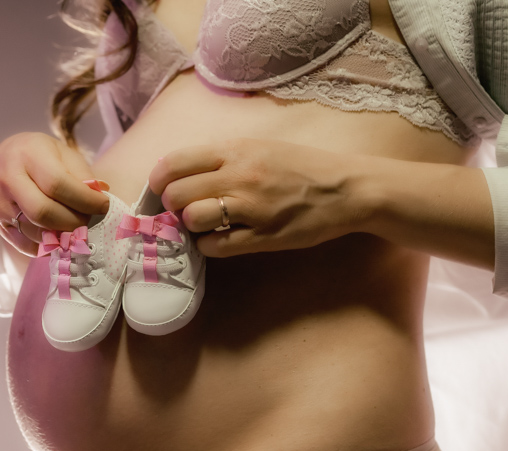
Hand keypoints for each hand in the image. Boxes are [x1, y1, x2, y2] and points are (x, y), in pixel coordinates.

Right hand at [0, 132, 109, 255]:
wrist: (3, 158)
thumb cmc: (40, 155)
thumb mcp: (63, 154)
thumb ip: (82, 175)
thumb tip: (99, 198)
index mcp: (28, 154)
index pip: (58, 185)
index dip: (85, 200)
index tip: (103, 206)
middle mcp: (8, 178)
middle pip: (44, 212)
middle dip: (73, 222)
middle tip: (88, 221)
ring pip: (34, 232)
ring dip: (62, 236)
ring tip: (76, 229)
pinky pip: (24, 244)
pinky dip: (47, 246)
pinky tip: (59, 238)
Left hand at [148, 138, 369, 257]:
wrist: (348, 188)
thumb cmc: (303, 166)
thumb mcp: (261, 146)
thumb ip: (224, 157)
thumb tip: (182, 172)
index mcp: (236, 150)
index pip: (176, 162)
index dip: (159, 179)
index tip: (161, 189)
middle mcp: (240, 176)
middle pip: (178, 194)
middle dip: (172, 205)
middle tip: (183, 210)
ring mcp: (251, 208)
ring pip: (194, 219)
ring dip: (191, 225)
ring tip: (204, 224)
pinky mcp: (263, 236)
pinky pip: (216, 246)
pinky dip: (209, 246)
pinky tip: (219, 239)